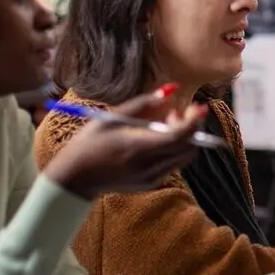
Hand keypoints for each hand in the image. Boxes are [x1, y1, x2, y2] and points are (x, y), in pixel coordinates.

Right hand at [44, 91, 207, 199]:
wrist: (75, 179)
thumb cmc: (89, 143)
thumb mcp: (111, 117)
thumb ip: (143, 104)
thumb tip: (170, 90)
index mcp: (138, 147)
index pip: (180, 136)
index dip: (194, 121)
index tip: (199, 106)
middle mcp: (148, 165)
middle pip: (189, 146)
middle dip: (191, 127)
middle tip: (176, 112)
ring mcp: (151, 177)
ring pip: (185, 156)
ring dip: (184, 138)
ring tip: (165, 124)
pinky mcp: (151, 183)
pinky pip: (174, 164)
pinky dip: (175, 149)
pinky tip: (158, 140)